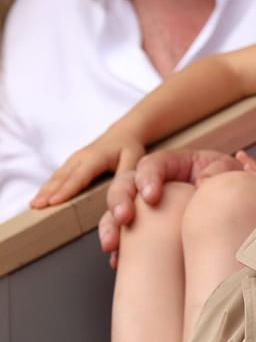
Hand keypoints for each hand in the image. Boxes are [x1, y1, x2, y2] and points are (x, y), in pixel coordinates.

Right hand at [31, 133, 145, 208]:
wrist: (123, 134)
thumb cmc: (130, 149)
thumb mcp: (135, 162)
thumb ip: (127, 179)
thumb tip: (123, 196)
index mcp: (95, 158)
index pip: (79, 176)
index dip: (66, 190)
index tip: (53, 202)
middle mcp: (80, 158)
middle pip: (62, 177)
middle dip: (48, 192)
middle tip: (35, 207)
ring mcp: (74, 160)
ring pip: (57, 177)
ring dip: (44, 190)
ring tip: (33, 205)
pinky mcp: (72, 164)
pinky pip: (58, 176)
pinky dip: (47, 187)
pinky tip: (41, 197)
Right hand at [98, 149, 244, 266]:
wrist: (238, 212)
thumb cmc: (232, 186)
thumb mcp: (230, 173)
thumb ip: (219, 173)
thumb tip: (204, 182)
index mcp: (175, 164)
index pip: (153, 164)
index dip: (147, 177)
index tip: (151, 197)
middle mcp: (155, 183)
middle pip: (126, 184)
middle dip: (120, 200)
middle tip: (125, 218)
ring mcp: (146, 206)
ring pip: (117, 211)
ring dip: (110, 226)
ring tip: (112, 245)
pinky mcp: (145, 229)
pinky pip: (124, 238)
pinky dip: (119, 250)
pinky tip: (118, 261)